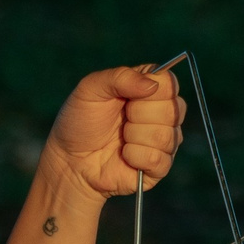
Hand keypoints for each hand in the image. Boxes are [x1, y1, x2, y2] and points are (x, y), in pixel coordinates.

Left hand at [40, 65, 186, 200]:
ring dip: (134, 137)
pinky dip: (135, 157)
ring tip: (120, 139)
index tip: (126, 98)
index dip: (150, 90)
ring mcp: (164, 140)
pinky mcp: (160, 166)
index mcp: (150, 88)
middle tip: (120, 120)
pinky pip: (159, 160)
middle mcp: (163, 113)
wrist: (71, 160)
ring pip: (166, 136)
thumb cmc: (80, 121)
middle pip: (173, 109)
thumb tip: (152, 85)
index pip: (169, 82)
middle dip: (138, 115)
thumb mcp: (91, 89)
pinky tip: (124, 156)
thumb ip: (120, 77)